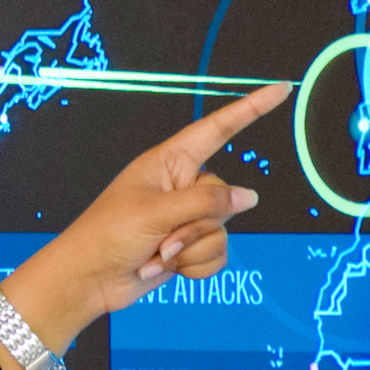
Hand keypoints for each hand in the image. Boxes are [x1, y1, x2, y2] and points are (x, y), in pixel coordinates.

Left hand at [0, 82, 291, 369]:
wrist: (89, 280)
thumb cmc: (107, 234)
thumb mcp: (157, 212)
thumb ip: (207, 202)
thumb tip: (249, 197)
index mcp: (169, 162)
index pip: (218, 129)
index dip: (250, 109)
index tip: (279, 89)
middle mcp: (182, 186)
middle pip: (224, 196)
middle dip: (197, 226)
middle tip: (161, 239)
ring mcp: (186, 217)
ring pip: (222, 230)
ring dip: (191, 250)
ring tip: (156, 254)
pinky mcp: (188, 246)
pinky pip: (217, 254)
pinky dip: (194, 266)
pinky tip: (164, 268)